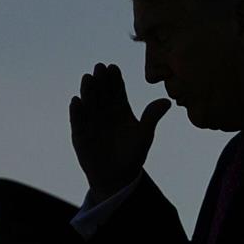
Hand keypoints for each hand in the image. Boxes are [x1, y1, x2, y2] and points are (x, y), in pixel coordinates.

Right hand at [69, 63, 170, 202]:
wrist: (118, 177)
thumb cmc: (132, 155)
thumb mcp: (144, 135)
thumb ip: (152, 117)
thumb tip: (167, 101)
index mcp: (121, 109)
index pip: (117, 91)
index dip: (115, 79)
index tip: (114, 67)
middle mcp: (105, 112)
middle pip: (102, 92)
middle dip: (101, 80)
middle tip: (100, 67)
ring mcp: (91, 122)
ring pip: (89, 103)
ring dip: (88, 91)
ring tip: (88, 79)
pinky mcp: (80, 134)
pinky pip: (78, 121)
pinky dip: (77, 111)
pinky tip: (76, 101)